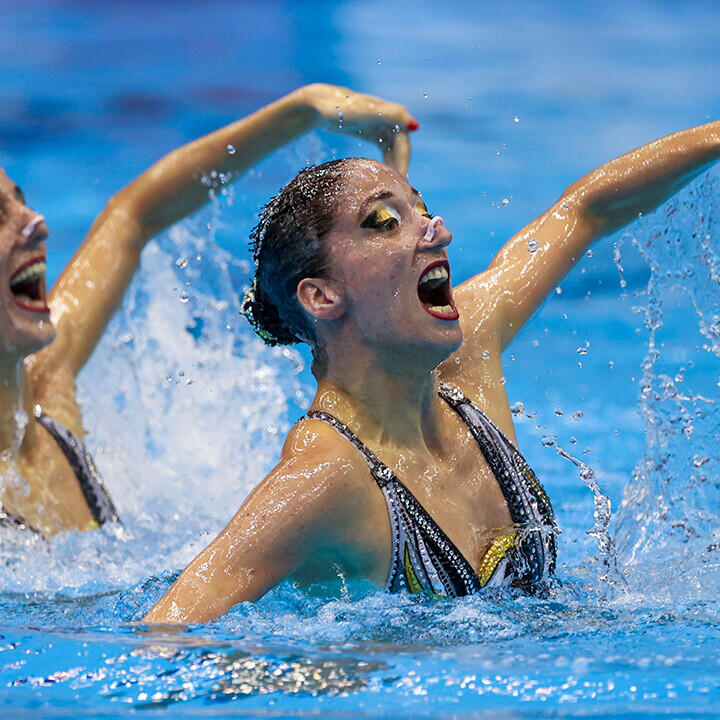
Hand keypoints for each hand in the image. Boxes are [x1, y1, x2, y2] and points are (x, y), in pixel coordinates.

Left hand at [297, 83, 416, 175]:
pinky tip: (386, 174)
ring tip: (394, 184)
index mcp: (391, 114)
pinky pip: (385, 149)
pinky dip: (387, 161)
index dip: (404, 161)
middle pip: (400, 147)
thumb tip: (416, 126)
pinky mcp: (372, 130)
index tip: (402, 181)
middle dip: (401, 166)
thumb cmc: (341, 108)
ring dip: (395, 165)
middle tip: (399, 188)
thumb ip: (392, 115)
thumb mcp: (366, 111)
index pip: (403, 142)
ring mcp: (381, 125)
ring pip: (393, 149)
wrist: (319, 104)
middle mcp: (389, 119)